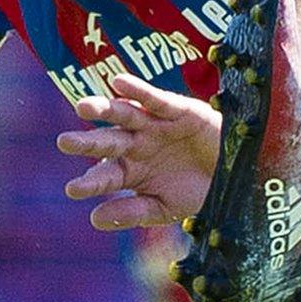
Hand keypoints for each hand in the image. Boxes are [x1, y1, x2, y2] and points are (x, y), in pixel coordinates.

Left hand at [58, 73, 220, 229]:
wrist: (236, 176)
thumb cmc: (198, 191)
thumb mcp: (165, 208)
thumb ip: (132, 212)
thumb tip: (94, 219)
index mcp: (131, 171)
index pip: (106, 175)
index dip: (91, 182)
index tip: (74, 189)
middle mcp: (137, 146)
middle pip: (108, 141)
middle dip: (87, 142)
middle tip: (64, 142)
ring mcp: (155, 126)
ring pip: (125, 115)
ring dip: (104, 110)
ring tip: (83, 107)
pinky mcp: (177, 110)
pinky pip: (154, 99)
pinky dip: (138, 90)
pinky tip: (119, 83)